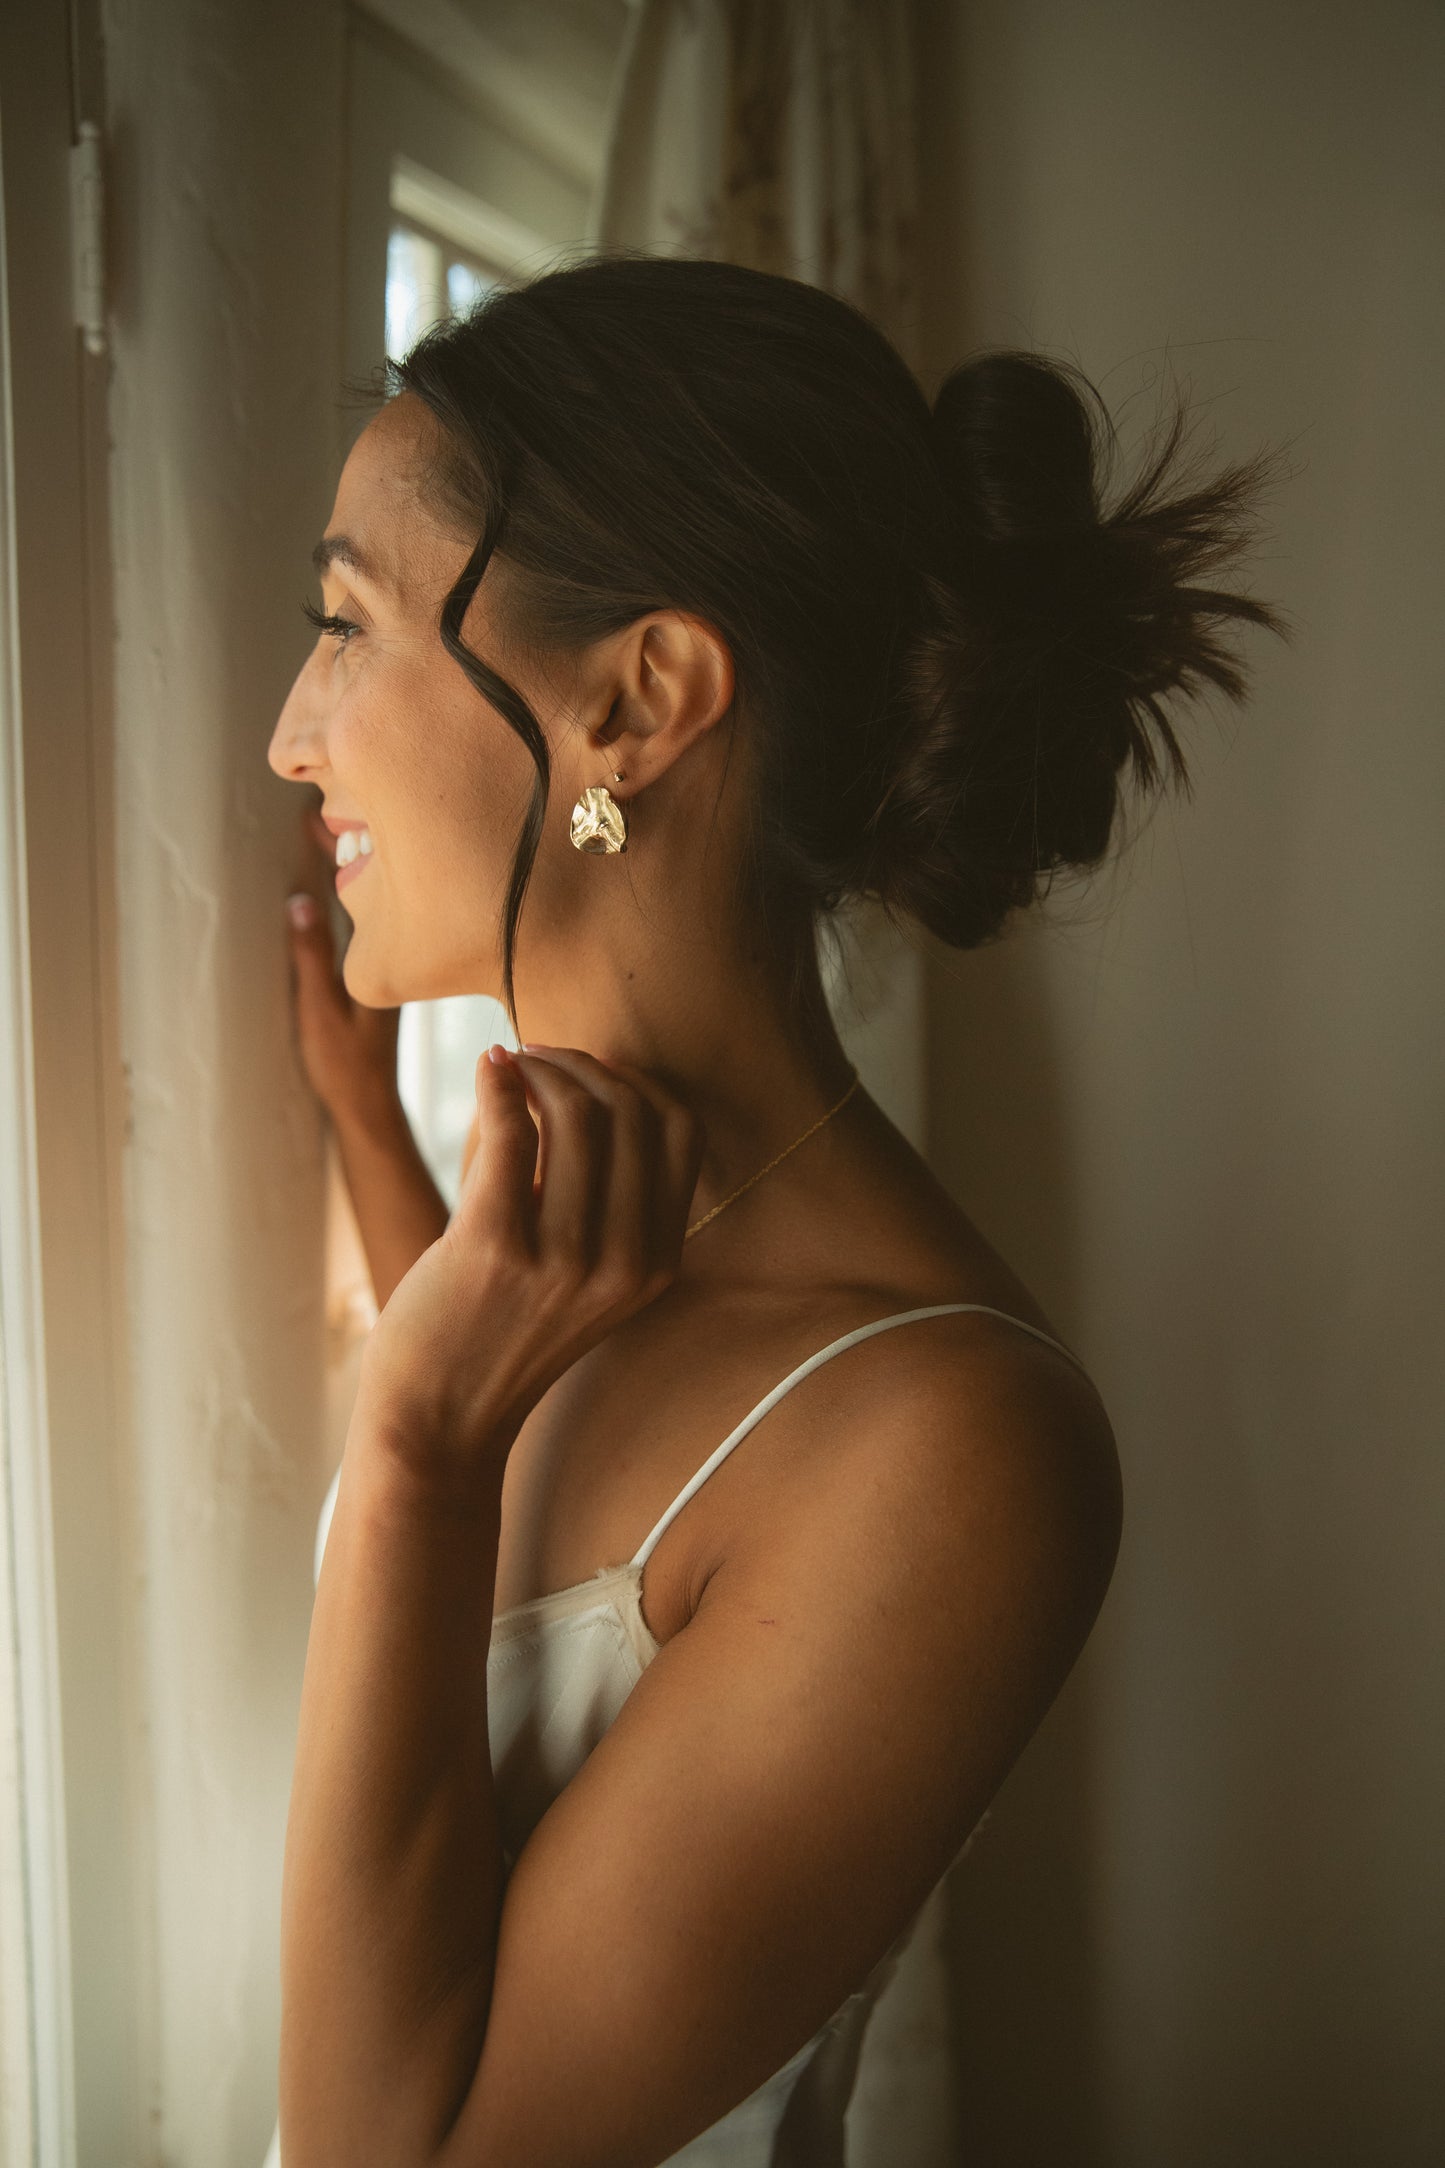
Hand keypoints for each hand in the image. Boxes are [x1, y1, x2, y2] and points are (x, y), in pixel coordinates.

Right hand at [284, 803, 401, 1131]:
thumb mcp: (322, 1009)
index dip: (335, 849)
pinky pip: (367, 918)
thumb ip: (312, 956)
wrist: (370, 1105)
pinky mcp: (380, 970)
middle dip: (348, 842)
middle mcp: (389, 949)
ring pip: (371, 899)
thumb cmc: (346, 1065)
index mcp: (377, 952)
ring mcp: (385, 958)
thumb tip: (301, 900)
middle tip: (323, 803)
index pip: (358, 886)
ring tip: (329, 828)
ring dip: (351, 865)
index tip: (316, 811)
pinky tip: (339, 883)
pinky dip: (352, 892)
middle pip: (369, 883)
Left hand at [353, 1045, 704, 1481]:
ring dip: (540, 1070)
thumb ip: (600, 1201)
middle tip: (537, 1058)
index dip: (638, 1083)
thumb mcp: (583, 1279)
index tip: (589, 1072)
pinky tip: (488, 1074)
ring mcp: (564, 1259)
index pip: (682, 1133)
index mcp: (657, 1264)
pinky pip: (513, 1134)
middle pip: (631, 1113)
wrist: (438, 1423)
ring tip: (508, 1066)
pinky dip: (501, 1086)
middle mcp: (625, 1263)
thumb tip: (577, 1082)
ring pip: (577, 1116)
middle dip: (584, 1066)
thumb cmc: (499, 1334)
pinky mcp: (496, 1249)